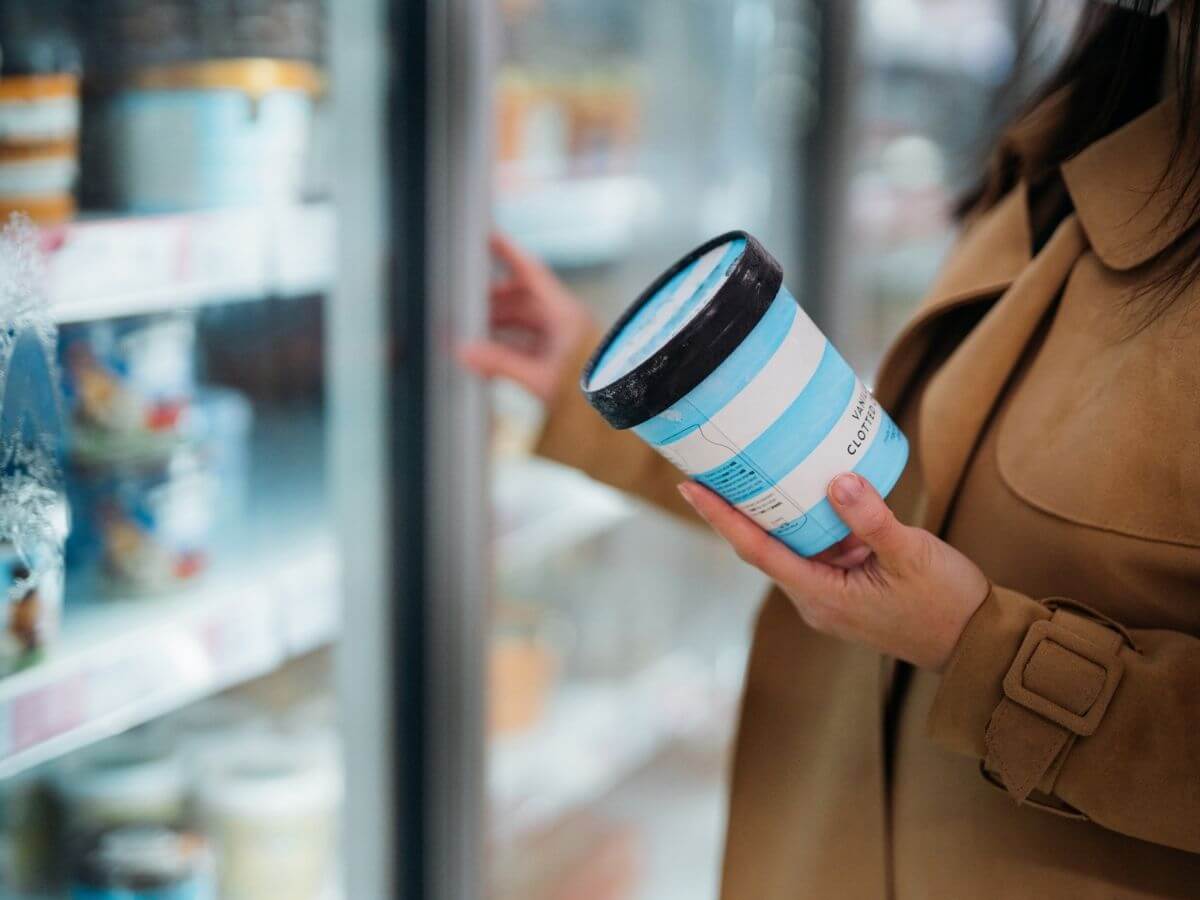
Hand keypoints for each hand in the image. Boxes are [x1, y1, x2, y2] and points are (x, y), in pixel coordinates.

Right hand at [458, 233, 594, 403]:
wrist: (619, 411)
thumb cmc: (591, 394)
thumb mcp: (541, 379)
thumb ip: (501, 365)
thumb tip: (466, 353)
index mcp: (566, 315)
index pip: (532, 273)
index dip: (509, 253)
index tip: (489, 236)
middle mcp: (566, 321)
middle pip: (523, 299)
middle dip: (494, 302)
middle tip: (466, 304)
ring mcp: (564, 339)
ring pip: (525, 322)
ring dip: (499, 326)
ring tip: (472, 333)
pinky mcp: (561, 357)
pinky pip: (529, 342)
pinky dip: (508, 347)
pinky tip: (489, 357)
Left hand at [677, 473, 989, 670]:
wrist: (976, 645)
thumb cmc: (947, 604)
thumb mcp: (911, 554)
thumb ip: (871, 518)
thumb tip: (836, 480)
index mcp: (821, 597)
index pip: (756, 551)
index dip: (721, 518)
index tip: (690, 486)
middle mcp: (815, 601)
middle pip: (762, 548)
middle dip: (735, 509)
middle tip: (713, 465)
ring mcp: (829, 598)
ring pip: (788, 548)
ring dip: (772, 512)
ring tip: (752, 467)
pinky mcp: (845, 590)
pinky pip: (816, 551)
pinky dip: (808, 521)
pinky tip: (810, 489)